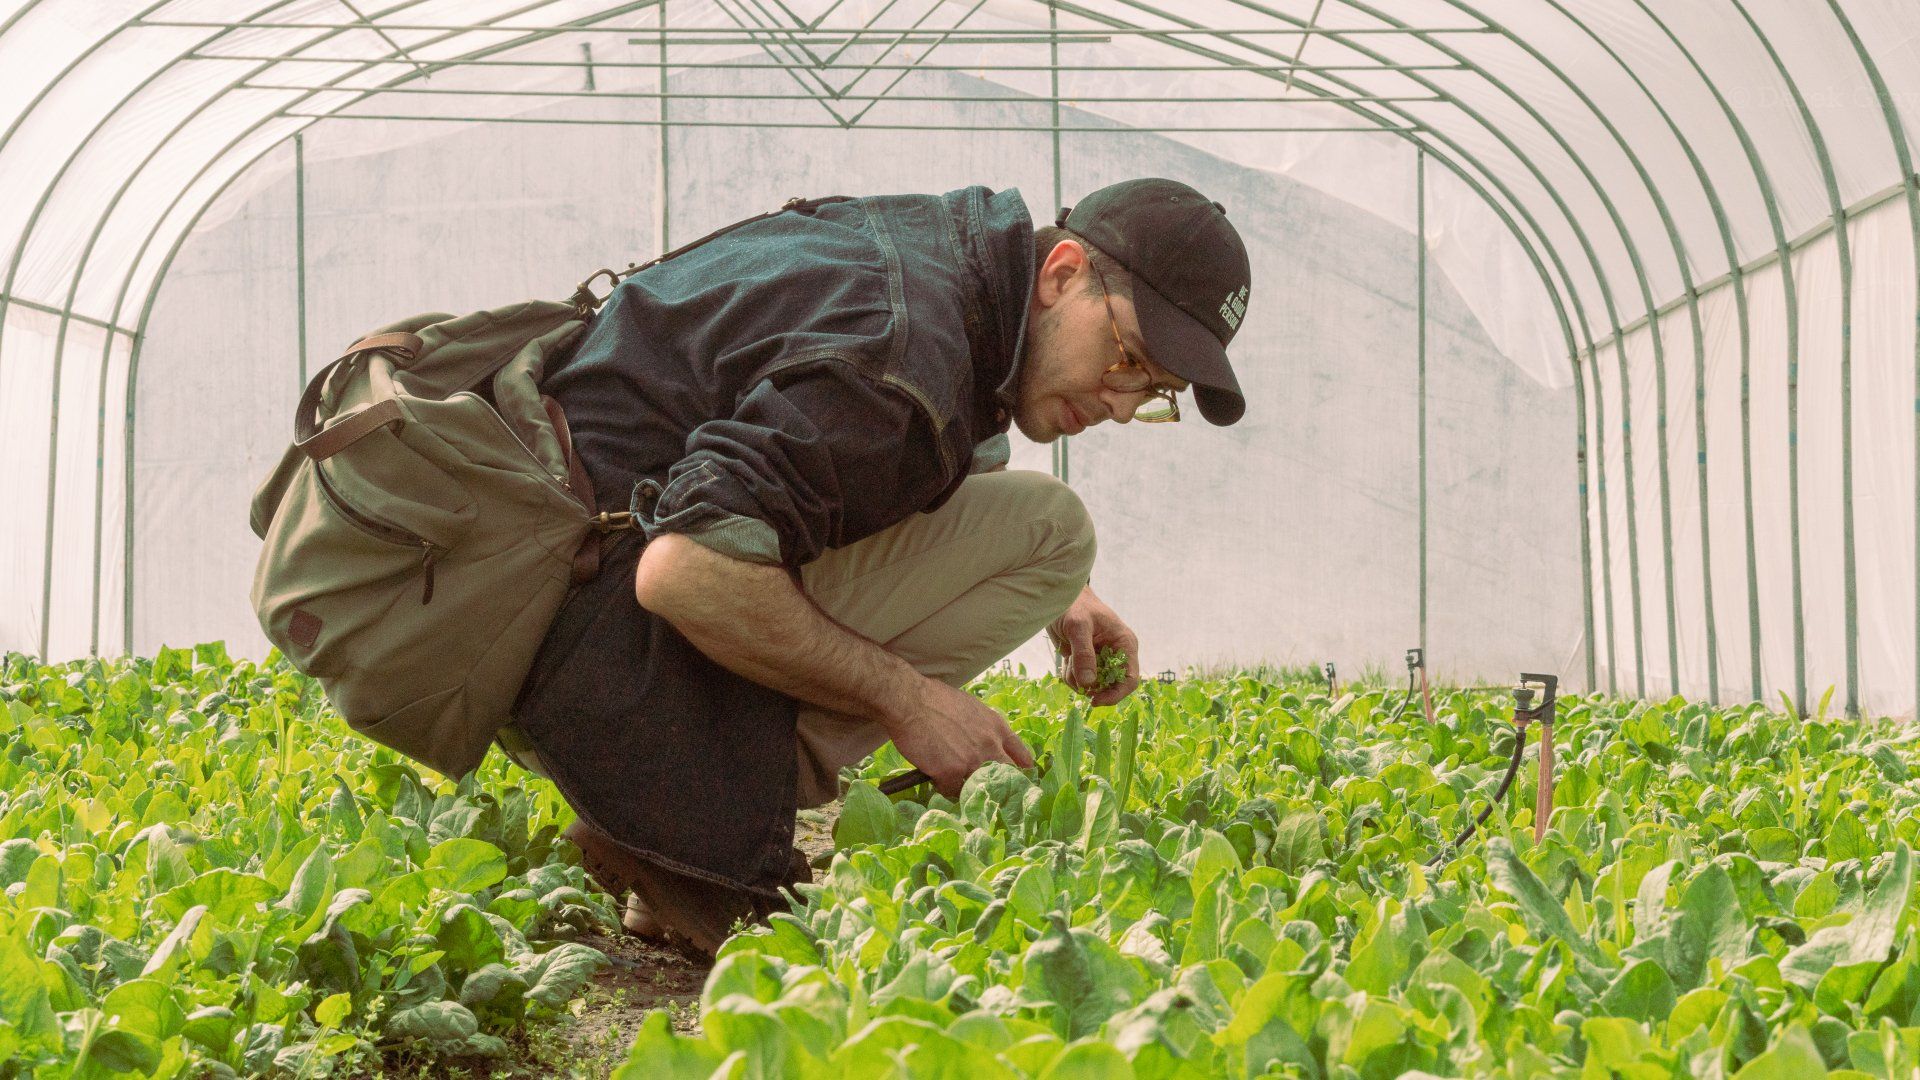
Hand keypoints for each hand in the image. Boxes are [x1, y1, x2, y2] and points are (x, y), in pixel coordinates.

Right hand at [883, 678, 1034, 798]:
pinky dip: (944, 788)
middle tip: (987, 788)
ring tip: (956, 783)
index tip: (1017, 777)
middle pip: (1006, 776)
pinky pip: (952, 791)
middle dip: (998, 784)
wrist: (910, 700)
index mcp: (996, 727)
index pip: (1021, 755)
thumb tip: (984, 742)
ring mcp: (972, 761)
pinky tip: (936, 779)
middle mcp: (990, 745)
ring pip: (979, 786)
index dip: (1020, 769)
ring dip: (968, 787)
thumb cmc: (934, 699)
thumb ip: (983, 727)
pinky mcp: (951, 773)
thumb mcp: (971, 707)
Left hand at [1047, 586, 1140, 706]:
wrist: (1059, 597)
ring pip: (1093, 687)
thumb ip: (1084, 653)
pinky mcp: (1086, 662)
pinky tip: (1067, 658)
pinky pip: (1080, 681)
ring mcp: (1101, 660)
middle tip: (1075, 678)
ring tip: (1069, 658)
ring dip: (1077, 679)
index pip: (1130, 679)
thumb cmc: (1074, 605)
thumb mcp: (1078, 626)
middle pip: (1111, 687)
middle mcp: (1116, 655)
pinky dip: (1070, 675)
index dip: (1116, 694)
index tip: (1095, 700)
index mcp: (1124, 644)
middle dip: (1092, 686)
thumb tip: (1089, 683)